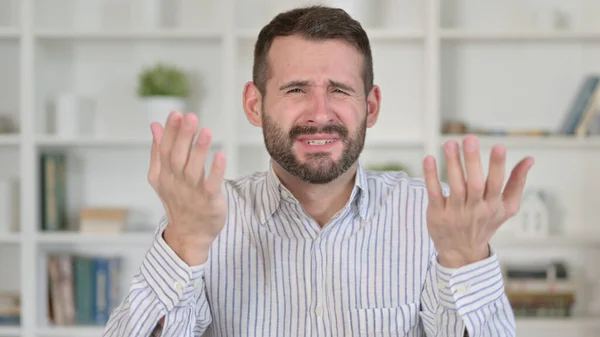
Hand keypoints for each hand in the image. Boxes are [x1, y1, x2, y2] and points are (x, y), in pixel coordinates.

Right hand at [148, 111, 226, 264]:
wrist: (189, 234)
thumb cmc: (178, 200)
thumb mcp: (162, 177)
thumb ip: (159, 151)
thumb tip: (155, 125)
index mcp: (164, 174)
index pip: (165, 149)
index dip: (170, 131)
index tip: (176, 114)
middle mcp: (176, 182)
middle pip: (177, 157)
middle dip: (183, 136)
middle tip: (190, 117)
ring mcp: (192, 192)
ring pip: (193, 170)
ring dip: (199, 150)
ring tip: (206, 131)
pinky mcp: (209, 201)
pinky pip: (211, 185)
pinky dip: (215, 171)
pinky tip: (220, 155)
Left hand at [422, 135, 534, 267]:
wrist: (462, 252)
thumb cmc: (486, 223)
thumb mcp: (507, 208)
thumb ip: (517, 183)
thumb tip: (530, 159)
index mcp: (493, 206)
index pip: (496, 184)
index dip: (498, 166)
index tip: (499, 146)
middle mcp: (475, 210)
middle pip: (474, 184)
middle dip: (473, 161)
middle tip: (470, 139)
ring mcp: (455, 213)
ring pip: (454, 187)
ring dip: (452, 164)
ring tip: (450, 143)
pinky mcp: (437, 215)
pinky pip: (434, 194)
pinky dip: (431, 177)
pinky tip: (429, 159)